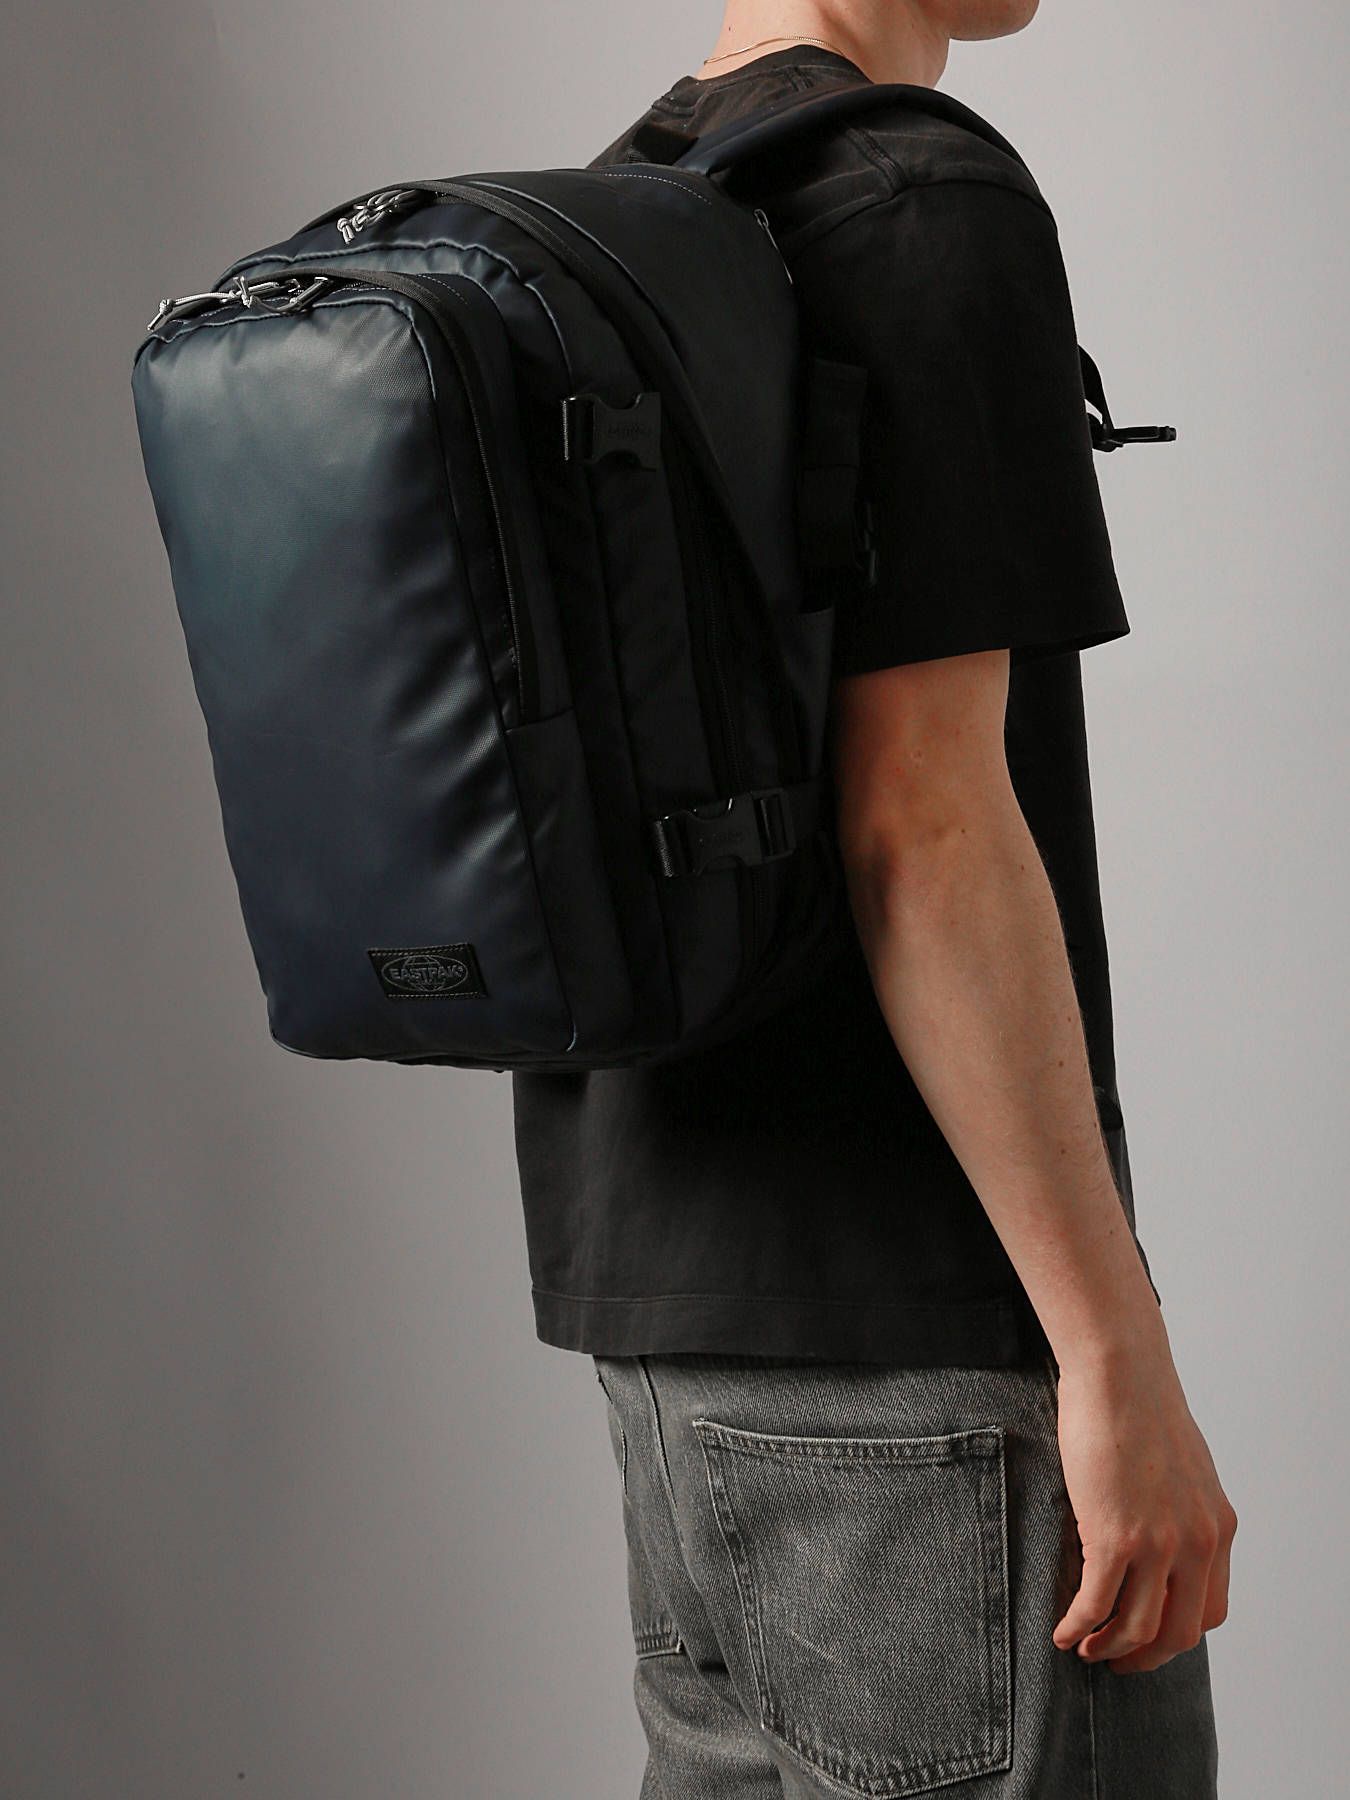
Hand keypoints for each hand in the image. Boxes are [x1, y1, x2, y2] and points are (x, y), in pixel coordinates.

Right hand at [1050, 1330, 1236, 1673]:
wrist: (1121, 1374)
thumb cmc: (1140, 1406)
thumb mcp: (1185, 1468)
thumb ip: (1183, 1509)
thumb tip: (1162, 1534)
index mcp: (1218, 1528)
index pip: (1210, 1610)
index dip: (1176, 1634)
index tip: (1148, 1636)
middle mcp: (1197, 1544)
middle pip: (1179, 1633)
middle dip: (1144, 1657)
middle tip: (1115, 1659)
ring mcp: (1159, 1545)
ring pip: (1137, 1628)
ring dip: (1108, 1648)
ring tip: (1083, 1647)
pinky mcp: (1116, 1537)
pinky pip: (1096, 1605)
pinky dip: (1078, 1626)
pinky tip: (1062, 1629)